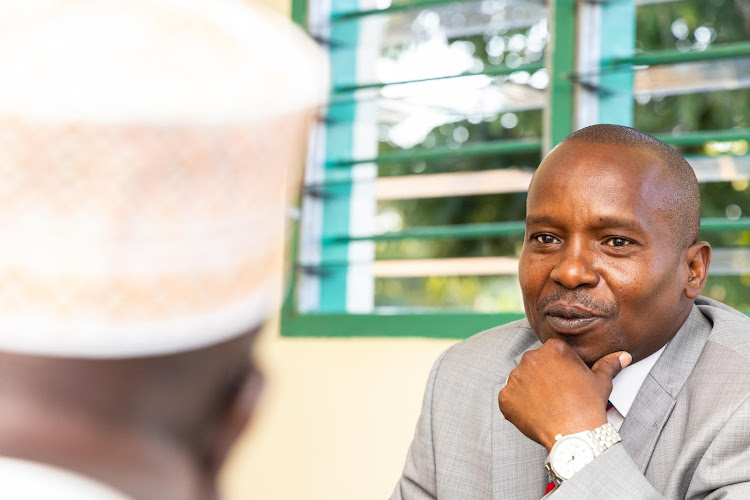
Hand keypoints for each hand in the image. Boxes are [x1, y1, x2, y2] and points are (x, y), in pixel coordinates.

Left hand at [497, 338, 630, 450]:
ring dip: (528, 390)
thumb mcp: (601, 382)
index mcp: (553, 349)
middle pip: (534, 364)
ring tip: (546, 406)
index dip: (559, 368)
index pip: (552, 353)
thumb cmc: (588, 406)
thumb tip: (622, 356)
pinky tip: (534, 414)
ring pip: (520, 380)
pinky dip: (517, 406)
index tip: (565, 381)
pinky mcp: (506, 397)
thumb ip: (608, 364)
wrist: (574, 434)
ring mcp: (516, 377)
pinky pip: (509, 398)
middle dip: (542, 377)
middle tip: (556, 395)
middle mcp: (531, 358)